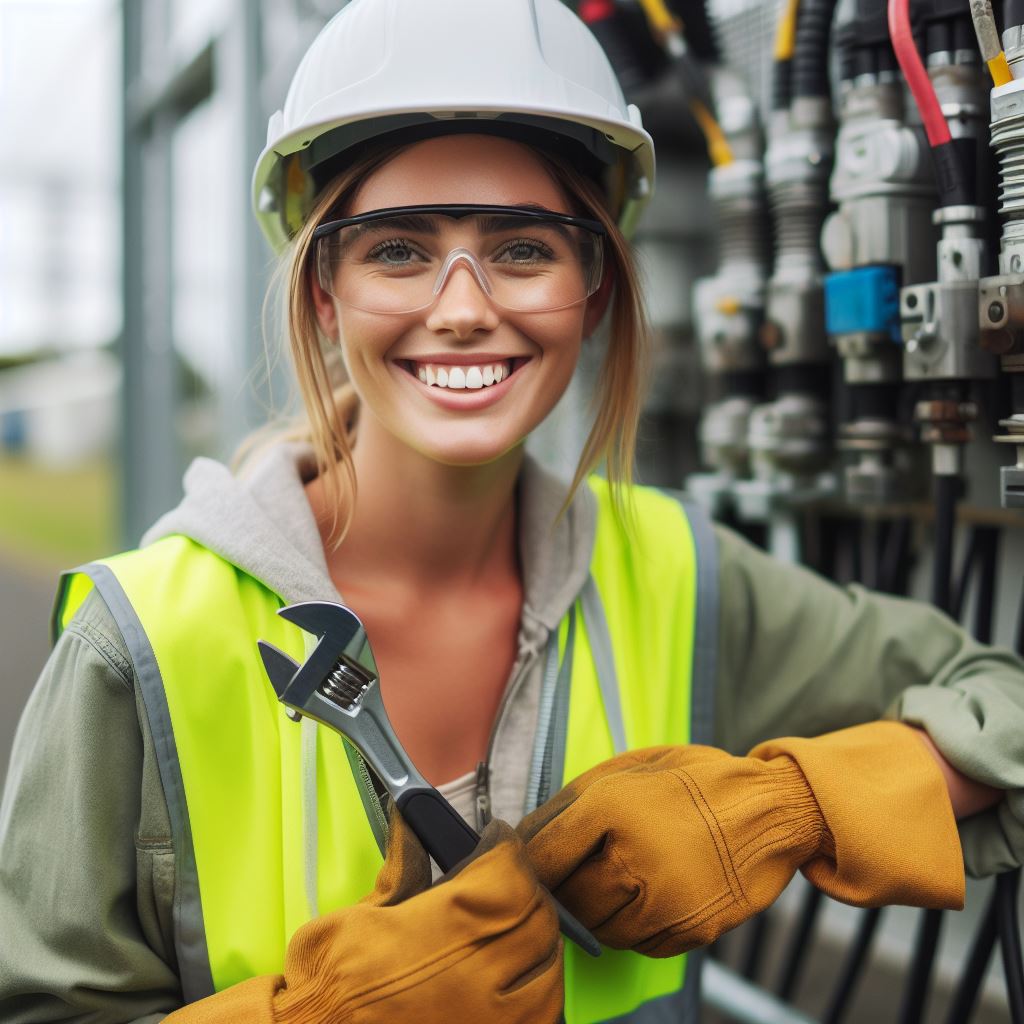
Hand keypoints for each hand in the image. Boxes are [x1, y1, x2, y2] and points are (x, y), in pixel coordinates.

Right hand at [166, 810, 562, 1022]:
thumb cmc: (329, 982)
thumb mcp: (361, 913)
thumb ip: (403, 866)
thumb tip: (411, 819)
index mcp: (440, 930)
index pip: (508, 876)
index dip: (508, 850)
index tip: (497, 841)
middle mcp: (473, 977)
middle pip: (535, 917)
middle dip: (524, 891)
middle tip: (503, 882)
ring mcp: (486, 1021)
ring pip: (549, 970)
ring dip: (540, 945)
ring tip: (514, 933)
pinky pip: (543, 1018)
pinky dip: (539, 995)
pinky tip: (519, 982)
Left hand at [517, 721, 963, 957]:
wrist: (771, 808)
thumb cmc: (695, 781)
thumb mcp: (631, 767)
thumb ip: (576, 800)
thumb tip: (529, 836)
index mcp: (611, 807)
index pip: (544, 855)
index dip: (529, 863)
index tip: (525, 866)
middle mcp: (632, 858)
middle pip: (567, 899)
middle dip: (561, 890)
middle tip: (569, 876)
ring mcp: (663, 901)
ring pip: (599, 927)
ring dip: (595, 911)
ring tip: (613, 881)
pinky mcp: (689, 929)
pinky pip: (638, 942)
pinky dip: (633, 926)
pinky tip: (647, 894)